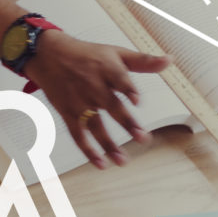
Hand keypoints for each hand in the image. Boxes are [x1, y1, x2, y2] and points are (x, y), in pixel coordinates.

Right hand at [24, 32, 166, 169]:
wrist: (48, 55)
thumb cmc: (85, 54)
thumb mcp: (115, 53)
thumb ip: (143, 61)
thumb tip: (169, 60)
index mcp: (106, 69)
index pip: (119, 78)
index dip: (128, 89)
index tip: (137, 100)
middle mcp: (92, 86)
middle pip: (110, 105)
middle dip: (126, 122)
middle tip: (141, 137)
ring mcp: (79, 102)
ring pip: (95, 125)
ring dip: (108, 144)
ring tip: (122, 160)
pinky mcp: (68, 113)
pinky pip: (78, 135)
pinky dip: (88, 150)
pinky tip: (101, 163)